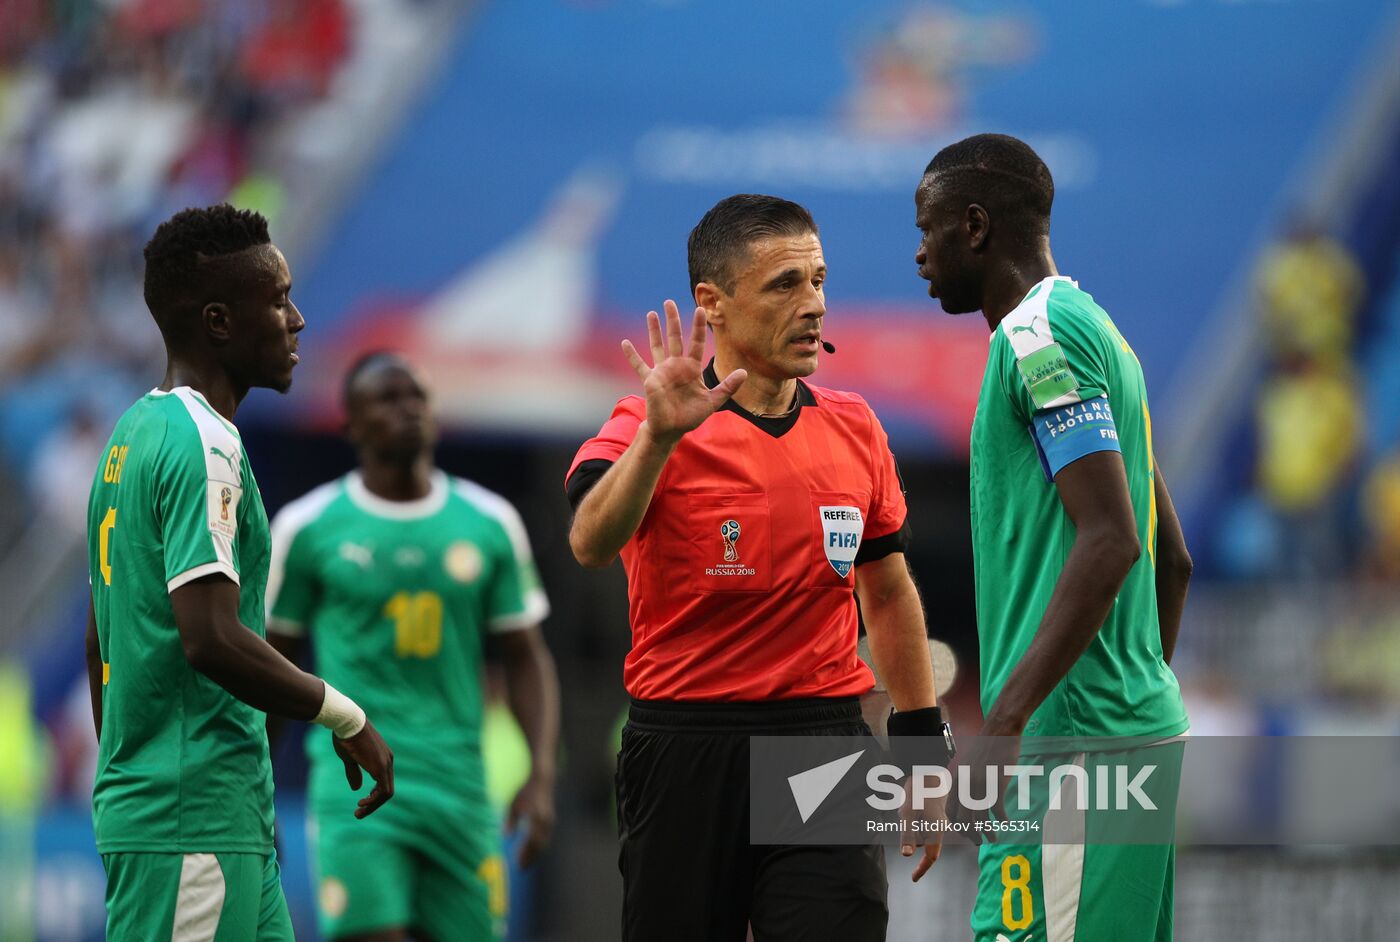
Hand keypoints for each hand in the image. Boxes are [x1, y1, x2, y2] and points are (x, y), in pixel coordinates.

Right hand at [331, 718, 394, 818]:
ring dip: (373, 805)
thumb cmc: (346, 736)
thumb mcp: (350, 758)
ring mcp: (386, 764)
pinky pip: (383, 790)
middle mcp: (388, 761)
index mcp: (383, 758)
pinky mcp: (380, 767)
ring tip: (359, 813)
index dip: (374, 795)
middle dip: (373, 804)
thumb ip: (355, 773)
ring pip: (386, 792)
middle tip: (359, 814)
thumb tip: (357, 788)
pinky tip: (362, 803)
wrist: (348, 721)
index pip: (384, 782)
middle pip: (387, 789)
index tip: (361, 802)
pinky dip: (373, 800)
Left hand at [507, 774, 554, 867]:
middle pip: (539, 845)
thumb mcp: (514, 804)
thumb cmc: (526, 792)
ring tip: (525, 864)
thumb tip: (505, 836)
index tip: (516, 862)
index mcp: (536, 817)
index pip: (531, 840)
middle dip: (530, 857)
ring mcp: (550, 822)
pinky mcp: (550, 822)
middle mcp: (545, 822)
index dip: (524, 853)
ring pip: (544, 843)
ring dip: (535, 855)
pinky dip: (538, 848)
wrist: (543, 781)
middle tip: (520, 868)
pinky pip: (545, 838)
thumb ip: (510, 820)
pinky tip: (531, 853)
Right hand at [621, 300, 745, 444]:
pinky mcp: (650, 380)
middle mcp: (676, 366)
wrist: (672, 429)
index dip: (698, 327)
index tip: (700, 310)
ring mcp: (662, 372)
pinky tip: (624, 342)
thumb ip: (727, 387)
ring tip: (652, 313)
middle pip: (675, 338)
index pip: (696, 343)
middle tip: (669, 302)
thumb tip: (744, 372)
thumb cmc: (691, 415)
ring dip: (654, 330)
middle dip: (672, 320)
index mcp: (692, 368)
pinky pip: (639, 365)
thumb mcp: (713, 401)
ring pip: (657, 346)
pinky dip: (632, 355)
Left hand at [903, 789, 944, 882]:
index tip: (914, 878)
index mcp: (936, 830)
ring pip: (921, 833)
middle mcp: (940, 827)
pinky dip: (915, 819)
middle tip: (905, 813)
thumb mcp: (908, 812)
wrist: (929, 769)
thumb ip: (908, 834)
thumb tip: (907, 855)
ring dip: (912, 826)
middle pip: (923, 844)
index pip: (931, 857)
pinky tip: (912, 804)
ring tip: (908, 805)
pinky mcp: (935, 814)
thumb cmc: (918, 790)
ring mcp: (939, 821)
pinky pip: (922, 823)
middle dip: (911, 836)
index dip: (922, 868)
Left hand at [947, 731, 1020, 844]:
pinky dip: (1001, 820)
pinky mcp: (996, 784)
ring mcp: (980, 785)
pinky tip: (1006, 822)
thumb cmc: (987, 747)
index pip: (951, 811)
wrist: (1000, 729)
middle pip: (963, 820)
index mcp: (957, 780)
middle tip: (979, 841)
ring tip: (993, 839)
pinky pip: (997, 810)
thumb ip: (967, 780)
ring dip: (986, 833)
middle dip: (970, 834)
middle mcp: (965, 785)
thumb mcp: (970, 765)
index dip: (957, 825)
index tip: (965, 832)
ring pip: (980, 820)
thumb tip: (969, 797)